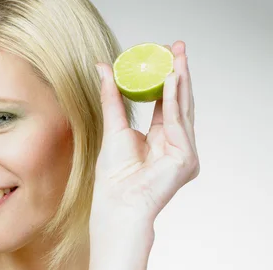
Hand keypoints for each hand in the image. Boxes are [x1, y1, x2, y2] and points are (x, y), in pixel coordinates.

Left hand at [90, 41, 199, 236]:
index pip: (165, 105)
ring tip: (175, 56)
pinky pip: (179, 123)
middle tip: (177, 47)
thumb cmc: (112, 177)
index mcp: (159, 140)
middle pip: (178, 104)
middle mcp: (175, 145)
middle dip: (178, 74)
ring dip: (179, 81)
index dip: (165, 80)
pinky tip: (171, 80)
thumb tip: (103, 67)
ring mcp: (184, 152)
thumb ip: (112, 97)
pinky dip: (174, 101)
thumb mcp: (113, 127)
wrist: (116, 203)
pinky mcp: (187, 159)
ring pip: (182, 110)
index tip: (162, 56)